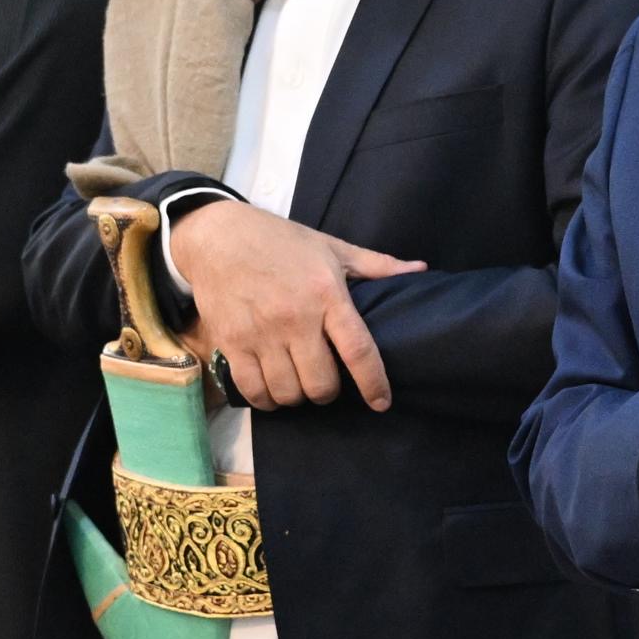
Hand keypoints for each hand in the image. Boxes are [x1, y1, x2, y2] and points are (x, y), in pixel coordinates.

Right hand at [165, 199, 422, 410]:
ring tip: (298, 384)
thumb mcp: (330, 246)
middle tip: (325, 383)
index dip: (374, 383)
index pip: (358, 350)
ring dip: (297, 397)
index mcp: (326, 293)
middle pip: (321, 384)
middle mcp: (295, 317)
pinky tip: (272, 389)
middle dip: (328, 393)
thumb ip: (376, 265)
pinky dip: (267, 399)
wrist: (218, 236)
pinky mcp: (232, 342)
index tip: (381, 403)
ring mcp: (261, 333)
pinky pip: (254, 390)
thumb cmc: (280, 241)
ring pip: (288, 392)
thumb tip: (420, 269)